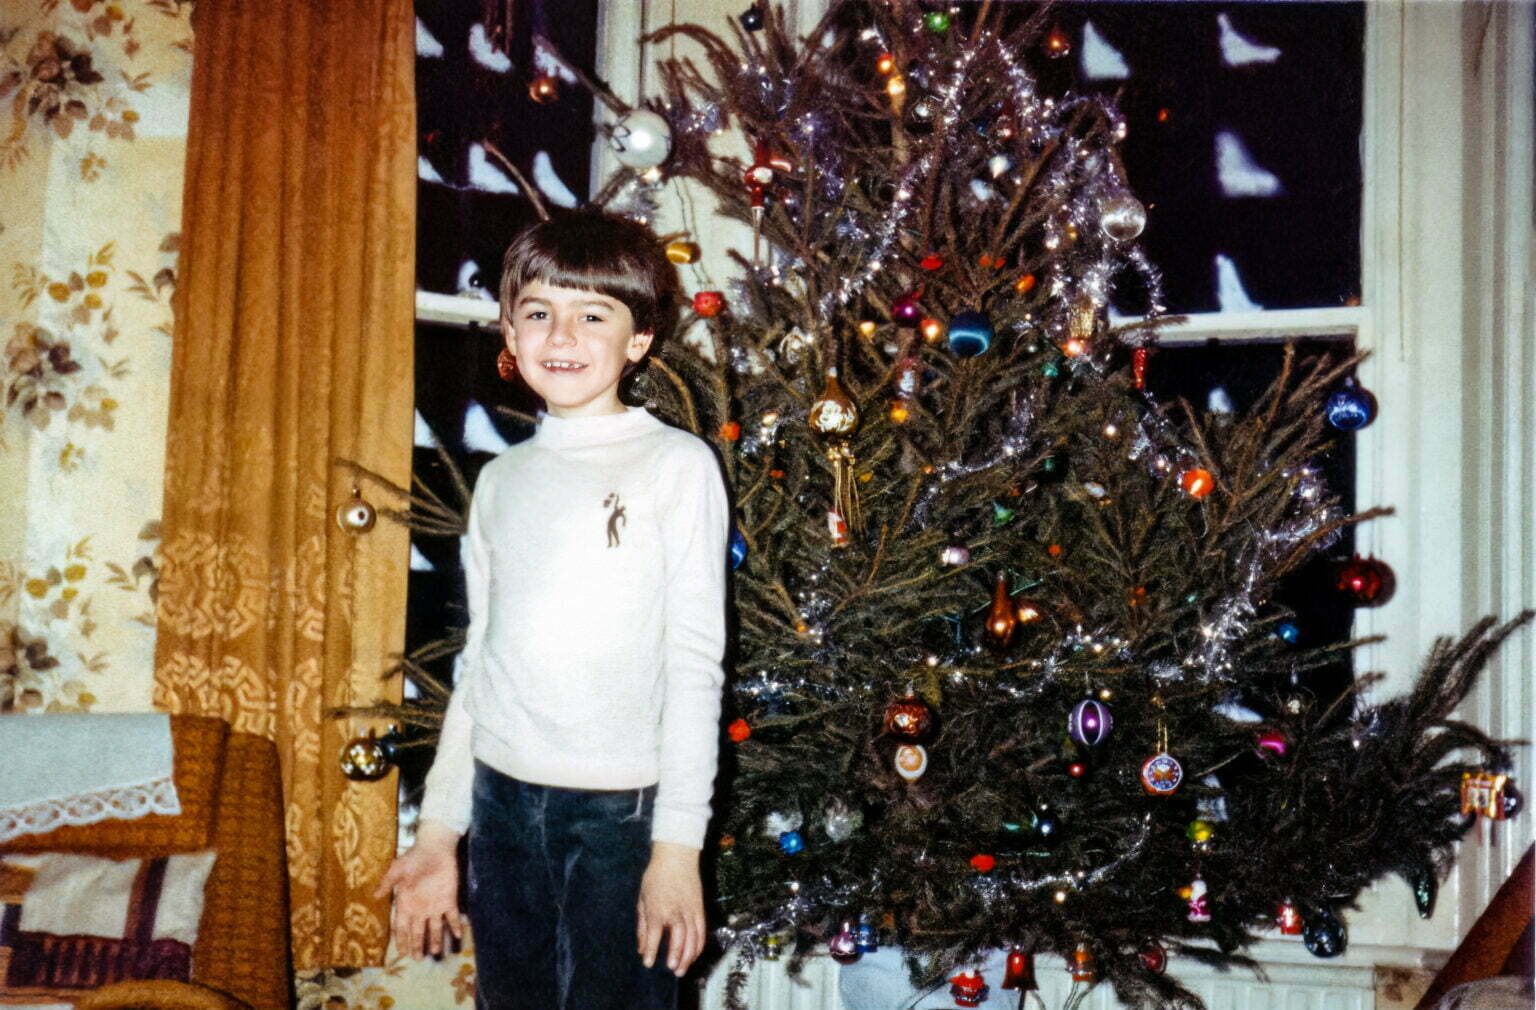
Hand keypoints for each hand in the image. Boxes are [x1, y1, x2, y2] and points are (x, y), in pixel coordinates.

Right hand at [373, 821, 462, 958]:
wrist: (434, 848)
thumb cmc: (413, 859)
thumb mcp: (396, 871)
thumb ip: (386, 884)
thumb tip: (374, 897)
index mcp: (406, 904)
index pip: (402, 926)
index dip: (401, 939)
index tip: (401, 953)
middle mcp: (420, 908)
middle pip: (417, 931)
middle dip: (416, 945)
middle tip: (416, 959)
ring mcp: (435, 905)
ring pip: (435, 927)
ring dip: (435, 939)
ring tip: (434, 952)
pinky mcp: (449, 899)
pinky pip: (452, 916)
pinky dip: (455, 925)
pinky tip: (457, 935)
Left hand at [637, 841, 704, 976]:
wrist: (676, 856)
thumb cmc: (656, 877)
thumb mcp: (643, 900)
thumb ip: (643, 927)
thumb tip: (641, 949)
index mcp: (658, 907)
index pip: (655, 933)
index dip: (652, 950)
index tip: (648, 963)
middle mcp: (675, 910)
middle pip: (679, 937)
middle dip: (677, 955)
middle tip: (673, 969)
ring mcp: (690, 909)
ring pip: (693, 936)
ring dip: (689, 954)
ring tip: (683, 968)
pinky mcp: (699, 908)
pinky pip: (702, 930)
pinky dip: (699, 944)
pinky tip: (694, 955)